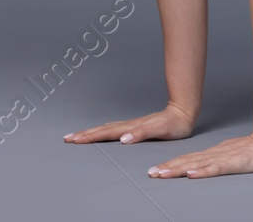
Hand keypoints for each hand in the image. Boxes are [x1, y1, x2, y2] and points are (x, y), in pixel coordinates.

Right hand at [63, 103, 195, 144]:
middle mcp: (129, 125)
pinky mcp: (136, 127)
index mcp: (132, 127)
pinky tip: (100, 133)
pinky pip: (114, 129)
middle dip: (85, 134)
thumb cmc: (174, 124)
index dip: (91, 136)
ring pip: (107, 128)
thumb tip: (123, 139)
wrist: (183, 113)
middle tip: (68, 138)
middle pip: (103, 130)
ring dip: (91, 132)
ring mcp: (132, 125)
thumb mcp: (160, 130)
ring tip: (78, 135)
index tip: (75, 139)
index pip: (107, 132)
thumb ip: (142, 133)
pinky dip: (103, 131)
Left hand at [148, 130, 252, 178]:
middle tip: (151, 173)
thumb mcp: (230, 156)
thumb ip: (215, 160)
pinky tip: (192, 174)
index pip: (188, 159)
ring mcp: (225, 158)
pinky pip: (216, 168)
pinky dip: (203, 171)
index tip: (155, 170)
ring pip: (198, 164)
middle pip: (188, 161)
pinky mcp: (235, 163)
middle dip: (168, 167)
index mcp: (213, 153)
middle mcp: (215, 154)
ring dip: (179, 169)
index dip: (171, 164)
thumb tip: (198, 166)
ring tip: (164, 174)